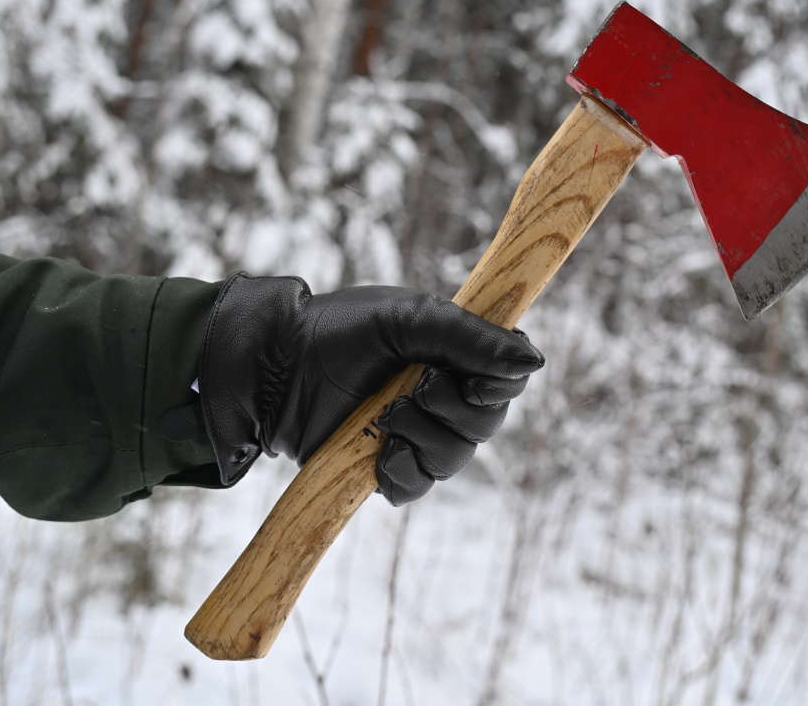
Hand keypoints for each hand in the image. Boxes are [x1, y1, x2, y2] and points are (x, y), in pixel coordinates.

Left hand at [198, 273, 543, 503]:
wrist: (274, 366)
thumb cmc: (340, 330)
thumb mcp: (410, 320)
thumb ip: (470, 338)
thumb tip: (534, 361)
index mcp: (455, 355)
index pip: (507, 379)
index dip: (498, 383)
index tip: (471, 377)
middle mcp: (443, 396)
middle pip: (487, 424)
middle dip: (453, 410)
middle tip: (416, 385)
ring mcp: (416, 434)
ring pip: (455, 459)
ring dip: (424, 438)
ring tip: (386, 416)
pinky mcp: (385, 467)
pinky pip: (417, 486)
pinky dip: (402, 472)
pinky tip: (379, 452)